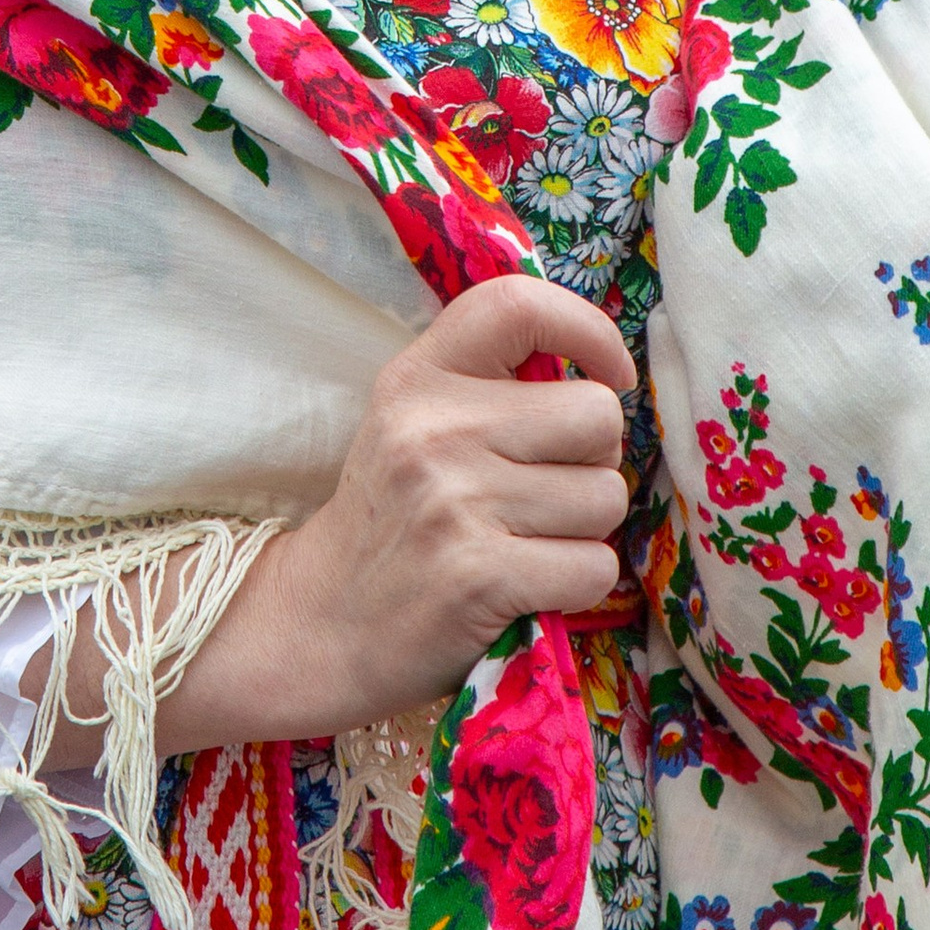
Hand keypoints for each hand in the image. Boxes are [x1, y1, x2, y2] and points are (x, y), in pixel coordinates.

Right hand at [150, 276, 634, 753]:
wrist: (320, 624)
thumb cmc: (392, 518)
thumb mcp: (413, 424)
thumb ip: (488, 383)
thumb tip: (603, 370)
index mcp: (418, 377)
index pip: (518, 304)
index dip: (587, 328)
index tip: (609, 372)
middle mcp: (434, 429)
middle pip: (597, 415)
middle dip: (593, 458)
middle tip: (543, 489)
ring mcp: (455, 503)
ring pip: (606, 496)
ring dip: (584, 528)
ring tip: (526, 540)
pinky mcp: (480, 576)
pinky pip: (594, 566)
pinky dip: (577, 583)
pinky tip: (529, 586)